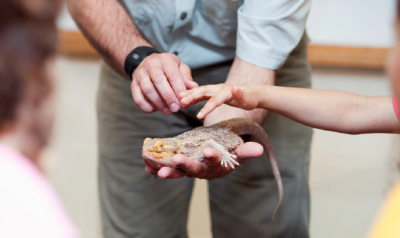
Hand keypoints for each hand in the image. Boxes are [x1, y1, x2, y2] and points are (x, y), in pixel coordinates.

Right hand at [131, 53, 197, 114]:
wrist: (147, 61)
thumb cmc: (167, 67)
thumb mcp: (179, 67)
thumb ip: (186, 77)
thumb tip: (194, 87)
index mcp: (166, 60)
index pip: (173, 75)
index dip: (179, 89)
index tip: (184, 101)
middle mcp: (152, 65)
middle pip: (159, 82)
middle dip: (168, 97)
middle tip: (176, 109)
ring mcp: (141, 74)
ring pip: (147, 90)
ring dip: (158, 103)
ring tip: (167, 111)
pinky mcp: (133, 83)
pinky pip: (137, 97)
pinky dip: (144, 106)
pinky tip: (153, 110)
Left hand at [145, 142, 262, 179]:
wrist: (217, 159)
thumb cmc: (228, 155)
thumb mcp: (237, 152)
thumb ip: (246, 151)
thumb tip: (259, 149)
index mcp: (216, 166)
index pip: (215, 161)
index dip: (212, 157)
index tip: (208, 150)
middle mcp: (202, 170)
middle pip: (193, 169)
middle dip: (184, 165)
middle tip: (176, 160)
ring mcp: (189, 168)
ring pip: (177, 171)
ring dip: (166, 170)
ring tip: (154, 168)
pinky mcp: (179, 165)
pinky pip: (168, 168)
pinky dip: (157, 168)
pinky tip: (147, 166)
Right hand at [180, 84, 259, 118]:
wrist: (252, 93)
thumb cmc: (250, 98)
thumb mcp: (248, 98)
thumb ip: (240, 94)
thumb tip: (235, 87)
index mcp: (226, 91)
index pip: (214, 99)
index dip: (206, 107)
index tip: (198, 116)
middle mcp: (219, 88)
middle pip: (203, 91)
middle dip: (191, 96)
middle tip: (180, 101)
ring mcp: (215, 90)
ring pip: (200, 91)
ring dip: (189, 95)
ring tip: (179, 99)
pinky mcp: (214, 93)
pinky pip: (201, 94)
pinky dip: (193, 96)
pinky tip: (186, 100)